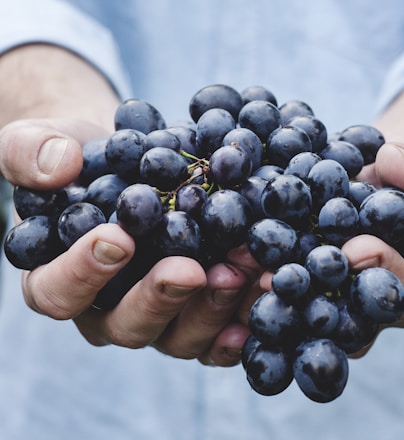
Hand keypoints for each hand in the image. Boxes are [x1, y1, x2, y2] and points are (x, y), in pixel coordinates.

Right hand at [0, 118, 262, 366]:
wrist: (133, 164)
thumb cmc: (83, 160)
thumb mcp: (42, 142)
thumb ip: (30, 151)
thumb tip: (58, 166)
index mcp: (60, 279)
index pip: (58, 292)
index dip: (83, 273)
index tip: (118, 238)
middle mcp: (109, 309)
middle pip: (127, 325)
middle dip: (160, 298)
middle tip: (190, 270)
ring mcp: (158, 317)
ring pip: (179, 337)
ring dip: (211, 309)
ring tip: (240, 271)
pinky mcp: (197, 313)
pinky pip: (218, 334)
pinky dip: (241, 321)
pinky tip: (263, 295)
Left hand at [255, 140, 403, 356]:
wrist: (370, 180)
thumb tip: (395, 166)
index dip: (384, 273)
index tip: (357, 248)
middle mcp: (364, 308)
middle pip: (343, 319)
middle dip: (313, 297)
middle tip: (281, 278)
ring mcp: (325, 302)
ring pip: (300, 314)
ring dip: (270, 297)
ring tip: (242, 272)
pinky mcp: (292, 288)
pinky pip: (272, 293)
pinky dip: (247, 281)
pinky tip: (224, 264)